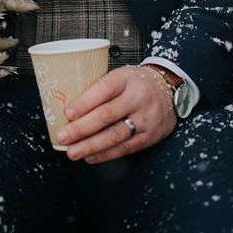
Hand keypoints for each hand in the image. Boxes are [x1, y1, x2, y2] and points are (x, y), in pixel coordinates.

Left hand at [55, 65, 176, 163]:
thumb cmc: (136, 83)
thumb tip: (68, 105)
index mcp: (126, 78)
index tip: (67, 113)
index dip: (85, 102)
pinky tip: (90, 156)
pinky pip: (125, 148)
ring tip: (73, 151)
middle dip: (81, 128)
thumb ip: (100, 88)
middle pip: (107, 115)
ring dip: (91, 146)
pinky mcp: (149, 137)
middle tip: (63, 136)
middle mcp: (137, 98)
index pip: (104, 89)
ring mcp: (145, 119)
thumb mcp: (121, 75)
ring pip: (115, 135)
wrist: (169, 90)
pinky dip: (105, 154)